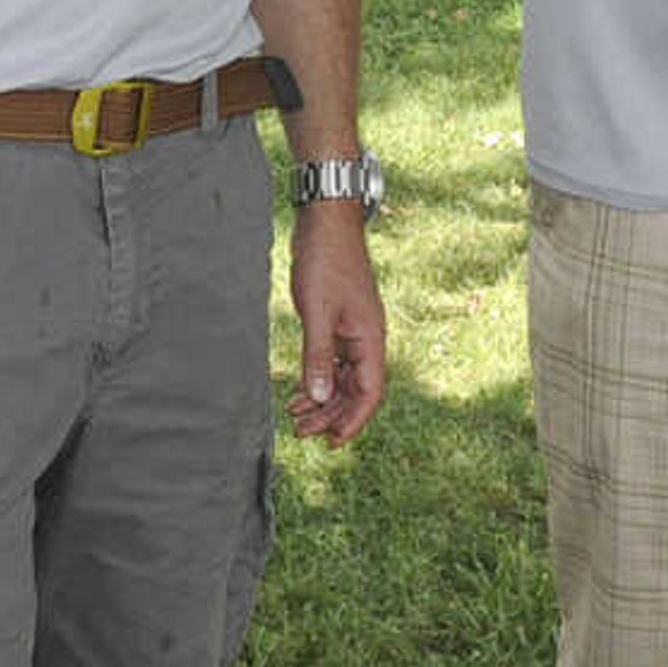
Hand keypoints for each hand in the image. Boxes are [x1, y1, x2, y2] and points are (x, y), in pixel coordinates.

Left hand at [286, 210, 384, 445]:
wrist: (326, 224)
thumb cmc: (326, 261)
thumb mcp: (318, 311)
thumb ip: (319, 355)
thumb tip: (320, 397)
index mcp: (370, 338)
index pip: (370, 392)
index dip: (354, 421)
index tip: (332, 442)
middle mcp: (367, 339)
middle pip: (356, 391)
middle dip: (332, 415)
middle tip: (302, 432)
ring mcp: (354, 331)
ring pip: (344, 378)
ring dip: (324, 401)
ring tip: (296, 417)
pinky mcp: (339, 323)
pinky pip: (334, 362)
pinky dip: (318, 379)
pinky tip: (299, 391)